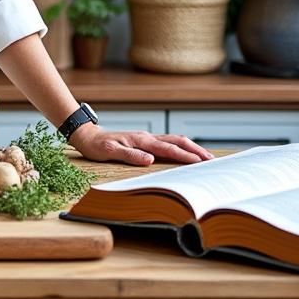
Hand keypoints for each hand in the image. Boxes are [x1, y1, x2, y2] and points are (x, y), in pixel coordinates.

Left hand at [68, 124, 213, 165]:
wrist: (87, 136)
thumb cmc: (96, 146)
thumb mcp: (109, 152)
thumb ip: (130, 155)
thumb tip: (150, 160)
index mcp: (141, 140)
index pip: (167, 149)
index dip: (184, 156)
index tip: (200, 163)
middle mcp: (146, 137)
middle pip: (176, 142)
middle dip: (195, 150)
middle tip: (211, 160)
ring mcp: (146, 138)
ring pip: (174, 141)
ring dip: (190, 148)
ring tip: (205, 157)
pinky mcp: (144, 141)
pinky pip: (167, 143)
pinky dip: (180, 147)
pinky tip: (186, 153)